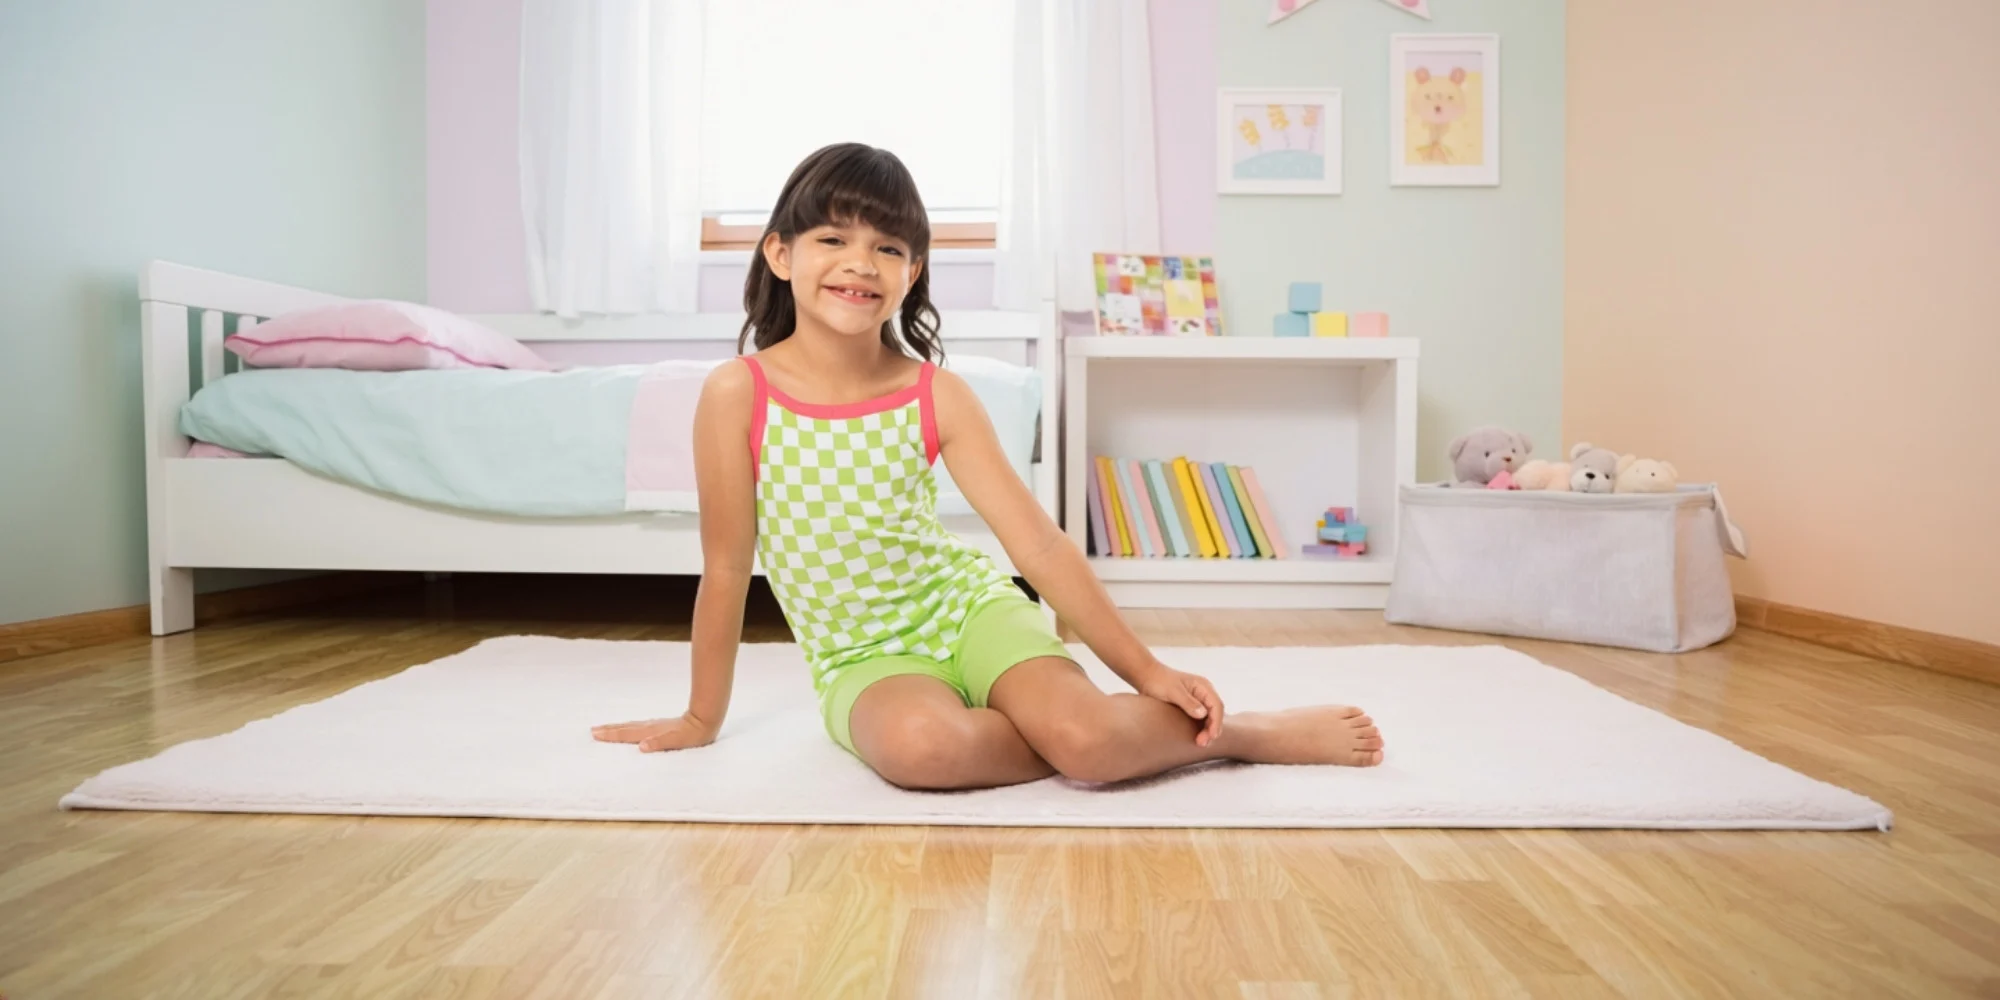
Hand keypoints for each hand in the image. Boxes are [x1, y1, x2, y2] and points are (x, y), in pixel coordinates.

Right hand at [592, 713, 717, 752]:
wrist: (706, 720)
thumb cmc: (693, 734)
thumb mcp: (678, 740)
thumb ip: (660, 742)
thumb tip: (642, 746)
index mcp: (651, 732)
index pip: (627, 734)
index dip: (611, 735)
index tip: (595, 734)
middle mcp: (650, 727)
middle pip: (625, 728)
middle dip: (609, 730)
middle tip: (593, 730)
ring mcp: (655, 725)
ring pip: (631, 726)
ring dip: (617, 727)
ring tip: (605, 727)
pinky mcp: (661, 725)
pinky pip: (639, 726)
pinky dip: (630, 727)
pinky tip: (631, 728)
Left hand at [1136, 667, 1223, 747]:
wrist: (1146, 676)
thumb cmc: (1159, 681)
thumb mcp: (1173, 691)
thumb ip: (1188, 702)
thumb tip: (1203, 714)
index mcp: (1203, 686)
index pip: (1217, 706)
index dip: (1216, 722)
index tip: (1211, 735)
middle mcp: (1203, 693)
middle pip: (1215, 713)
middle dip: (1212, 729)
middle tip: (1202, 743)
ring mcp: (1198, 700)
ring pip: (1209, 717)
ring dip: (1207, 730)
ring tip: (1200, 743)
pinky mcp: (1190, 706)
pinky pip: (1201, 718)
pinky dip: (1201, 728)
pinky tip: (1196, 736)